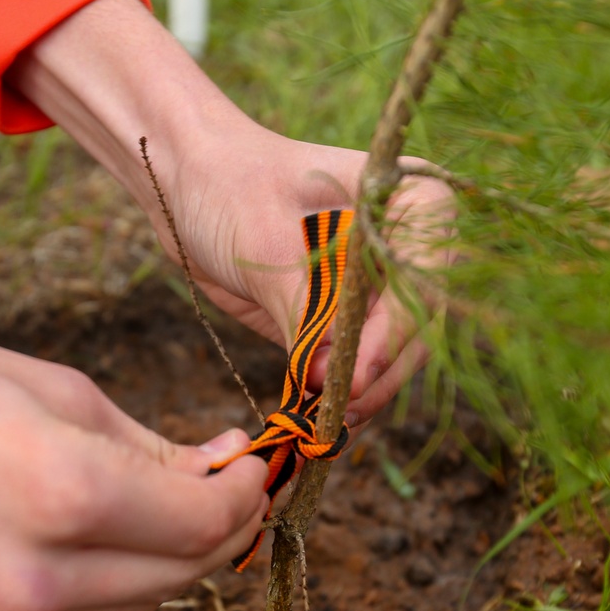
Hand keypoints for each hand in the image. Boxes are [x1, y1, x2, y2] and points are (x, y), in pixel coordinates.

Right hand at [0, 271, 268, 610]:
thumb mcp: (55, 390)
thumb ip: (151, 447)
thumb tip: (227, 472)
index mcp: (61, 493)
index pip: (204, 522)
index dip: (245, 495)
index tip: (253, 466)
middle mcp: (32, 578)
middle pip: (178, 578)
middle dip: (215, 533)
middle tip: (223, 488)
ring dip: (161, 565)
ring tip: (157, 508)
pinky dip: (95, 586)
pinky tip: (80, 538)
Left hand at [152, 127, 453, 426]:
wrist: (189, 185)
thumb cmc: (230, 185)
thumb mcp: (267, 240)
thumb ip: (306, 307)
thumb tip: (333, 377)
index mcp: (413, 202)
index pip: (420, 278)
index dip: (393, 332)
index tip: (354, 371)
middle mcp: (409, 248)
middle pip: (416, 328)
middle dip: (378, 374)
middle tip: (337, 412)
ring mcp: (382, 288)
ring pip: (393, 356)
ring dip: (361, 394)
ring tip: (323, 425)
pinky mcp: (348, 320)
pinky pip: (355, 366)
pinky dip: (339, 395)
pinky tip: (316, 421)